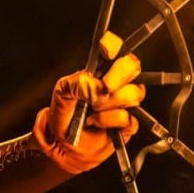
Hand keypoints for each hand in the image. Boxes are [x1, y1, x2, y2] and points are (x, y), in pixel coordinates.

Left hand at [32, 53, 142, 173]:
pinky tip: (96, 123)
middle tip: (106, 86)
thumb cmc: (63, 117)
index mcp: (99, 72)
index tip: (107, 51)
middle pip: (132, 66)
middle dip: (119, 75)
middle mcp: (114, 84)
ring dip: (108, 104)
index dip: (113, 45)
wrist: (65, 146)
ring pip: (132, 93)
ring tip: (92, 112)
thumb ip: (75, 84)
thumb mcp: (61, 95)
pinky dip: (108, 121)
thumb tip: (95, 85)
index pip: (114, 49)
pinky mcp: (128, 123)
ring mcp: (123, 103)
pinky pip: (127, 118)